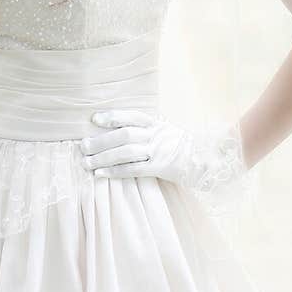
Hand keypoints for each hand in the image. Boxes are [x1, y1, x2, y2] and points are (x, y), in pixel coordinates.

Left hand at [79, 108, 247, 193]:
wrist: (209, 159)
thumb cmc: (183, 145)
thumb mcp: (166, 130)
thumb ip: (147, 129)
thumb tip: (122, 129)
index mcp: (155, 123)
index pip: (130, 116)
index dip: (112, 116)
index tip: (94, 119)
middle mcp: (155, 134)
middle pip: (123, 135)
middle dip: (100, 140)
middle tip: (82, 146)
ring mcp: (158, 151)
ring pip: (125, 152)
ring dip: (103, 157)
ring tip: (86, 162)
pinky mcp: (160, 167)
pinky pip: (134, 169)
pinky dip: (115, 171)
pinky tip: (101, 174)